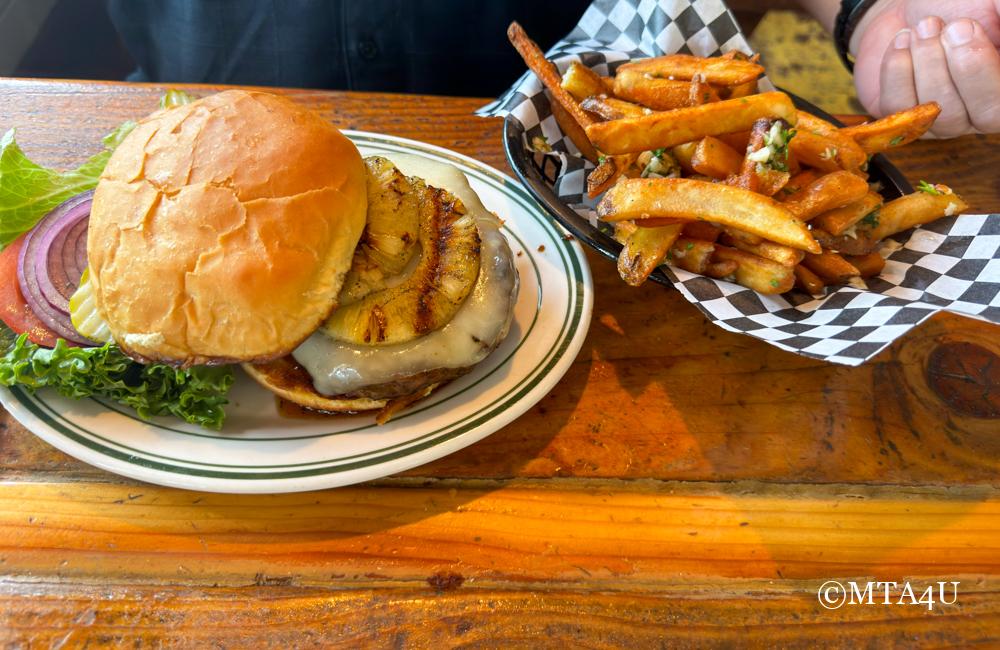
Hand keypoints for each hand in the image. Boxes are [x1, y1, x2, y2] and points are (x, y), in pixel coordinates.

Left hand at [851, 0, 999, 135]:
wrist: (913, 10)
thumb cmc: (962, 7)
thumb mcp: (994, 5)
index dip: (987, 71)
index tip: (970, 28)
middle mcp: (982, 112)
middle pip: (985, 115)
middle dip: (966, 68)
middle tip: (952, 28)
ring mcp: (942, 122)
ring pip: (939, 113)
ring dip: (928, 63)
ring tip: (925, 27)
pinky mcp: (902, 119)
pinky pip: (900, 107)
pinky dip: (898, 70)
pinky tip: (902, 42)